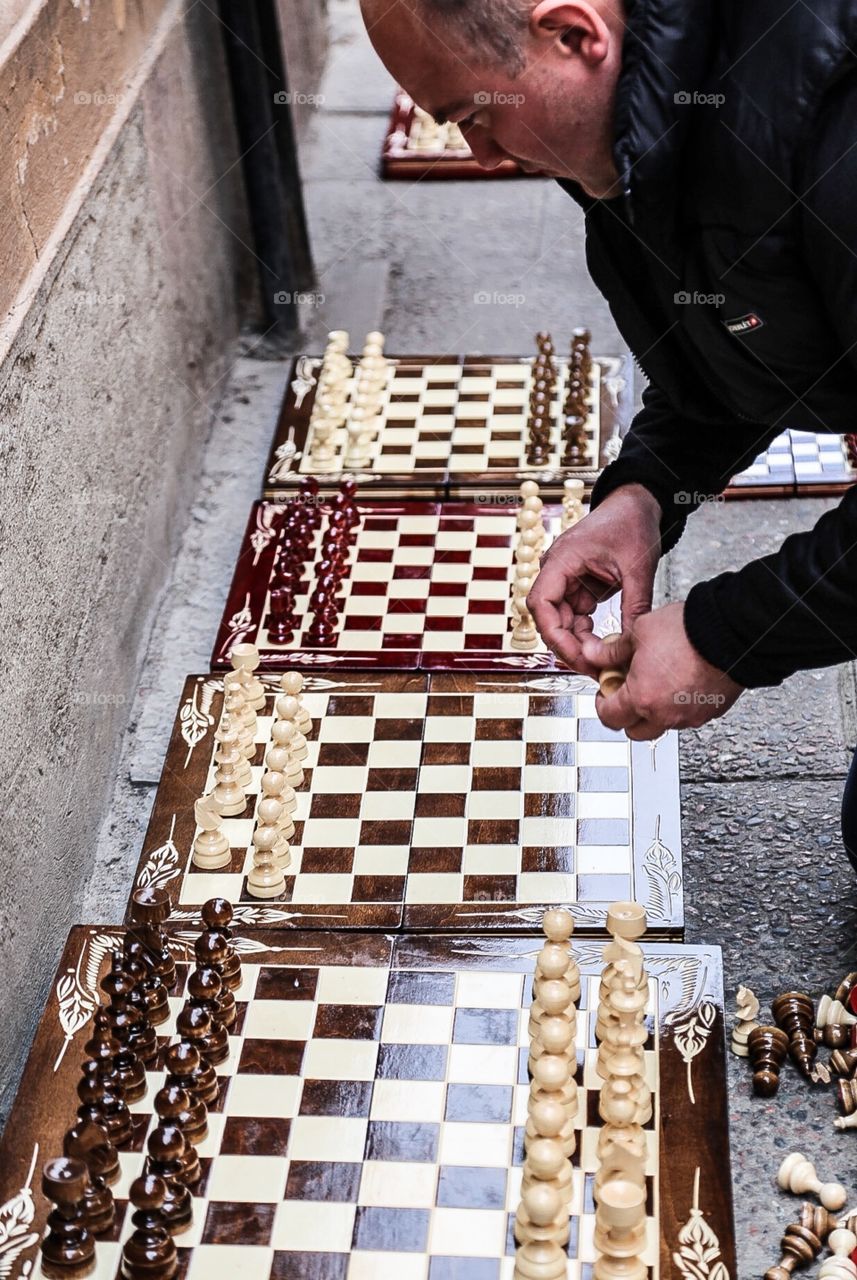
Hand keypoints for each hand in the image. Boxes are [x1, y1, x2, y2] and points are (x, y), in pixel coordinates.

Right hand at [527, 484, 661, 676]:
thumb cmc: (631, 523)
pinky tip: (604, 646)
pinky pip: (574, 616)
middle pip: (550, 618)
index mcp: (562, 560)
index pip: (542, 604)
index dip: (555, 635)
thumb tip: (631, 643)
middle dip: (569, 646)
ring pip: (561, 621)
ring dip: (579, 642)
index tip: (578, 656)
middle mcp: (557, 571)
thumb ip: (634, 607)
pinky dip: (586, 633)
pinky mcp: (577, 586)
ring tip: (603, 661)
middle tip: (594, 668)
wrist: (636, 505)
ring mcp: (565, 579)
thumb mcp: (638, 568)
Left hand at [582, 602, 743, 738]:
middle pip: (635, 731)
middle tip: (626, 693)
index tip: (604, 692)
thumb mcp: (639, 633)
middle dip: (626, 715)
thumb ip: (611, 651)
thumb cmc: (688, 631)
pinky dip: (679, 706)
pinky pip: (687, 717)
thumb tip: (593, 654)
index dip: (602, 704)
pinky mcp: (711, 712)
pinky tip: (680, 684)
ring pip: (662, 725)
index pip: (610, 717)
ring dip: (654, 712)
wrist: (731, 632)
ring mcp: (690, 717)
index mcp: (642, 699)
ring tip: (656, 684)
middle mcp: (665, 715)